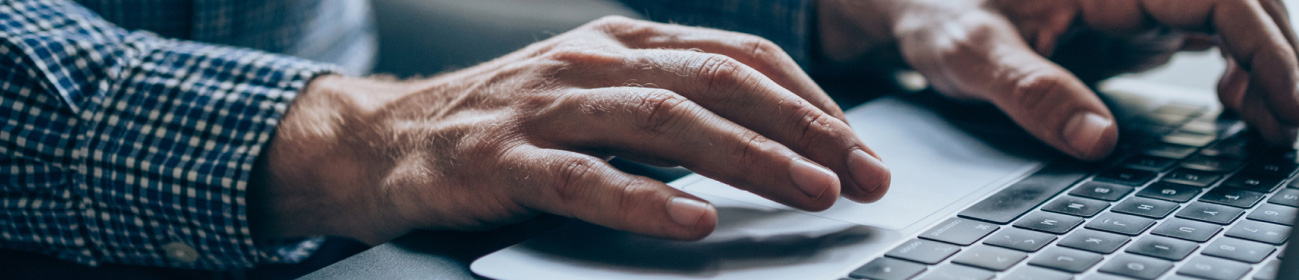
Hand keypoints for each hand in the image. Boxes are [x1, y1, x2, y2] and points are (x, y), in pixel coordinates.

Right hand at [247, 16, 890, 243]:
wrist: (382, 139)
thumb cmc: (505, 123)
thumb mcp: (593, 94)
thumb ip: (668, 103)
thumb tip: (769, 140)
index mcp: (620, 41)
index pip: (737, 57)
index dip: (807, 99)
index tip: (860, 146)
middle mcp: (591, 63)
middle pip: (718, 84)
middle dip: (802, 129)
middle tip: (863, 174)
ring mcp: (545, 108)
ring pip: (665, 123)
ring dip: (748, 159)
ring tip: (809, 192)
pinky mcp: (502, 161)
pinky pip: (584, 179)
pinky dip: (644, 200)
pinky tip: (694, 221)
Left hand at [818, 0, 1298, 159]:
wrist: (915, 4)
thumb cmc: (937, 12)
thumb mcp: (972, 53)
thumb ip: (1032, 92)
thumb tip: (1096, 141)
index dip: (1265, 45)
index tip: (1286, 100)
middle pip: (1242, 2)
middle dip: (1278, 58)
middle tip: (1289, 123)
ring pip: (1232, 17)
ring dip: (1263, 63)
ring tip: (1269, 121)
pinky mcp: (1135, 20)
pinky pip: (1207, 33)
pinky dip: (1236, 66)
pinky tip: (1237, 102)